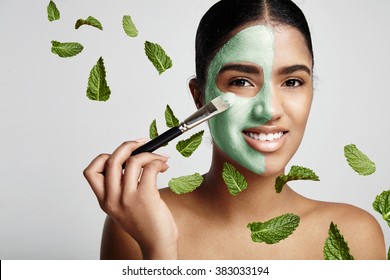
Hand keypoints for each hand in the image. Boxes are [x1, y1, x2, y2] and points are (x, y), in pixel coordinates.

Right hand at [83, 139, 177, 258]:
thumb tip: (132, 159)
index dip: (104, 157)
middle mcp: (112, 199)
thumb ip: (121, 188)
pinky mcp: (144, 196)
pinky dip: (158, 162)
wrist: (157, 244)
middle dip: (127, 145)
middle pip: (111, 160)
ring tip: (160, 159)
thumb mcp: (124, 208)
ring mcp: (127, 198)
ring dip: (150, 154)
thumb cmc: (145, 224)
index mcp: (104, 201)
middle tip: (141, 143)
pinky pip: (149, 168)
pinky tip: (164, 167)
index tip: (121, 155)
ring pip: (132, 161)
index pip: (91, 171)